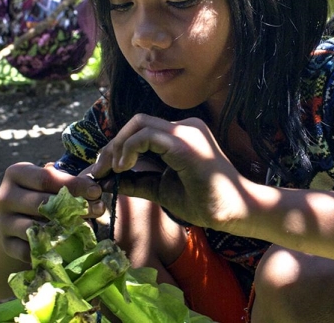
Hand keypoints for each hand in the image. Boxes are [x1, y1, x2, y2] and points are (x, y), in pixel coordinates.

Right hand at [0, 162, 104, 262]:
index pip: (46, 178)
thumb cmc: (40, 193)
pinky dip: (48, 251)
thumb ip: (68, 182)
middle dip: (74, 207)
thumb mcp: (50, 182)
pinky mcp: (6, 244)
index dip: (74, 184)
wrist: (12, 219)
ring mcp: (3, 222)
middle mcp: (5, 196)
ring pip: (34, 228)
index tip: (96, 191)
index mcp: (16, 173)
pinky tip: (67, 248)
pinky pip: (28, 250)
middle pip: (41, 203)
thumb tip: (94, 191)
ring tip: (86, 229)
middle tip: (99, 209)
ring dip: (63, 230)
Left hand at [91, 114, 251, 230]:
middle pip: (137, 122)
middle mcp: (185, 127)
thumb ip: (137, 182)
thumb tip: (106, 181)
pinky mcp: (185, 143)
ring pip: (139, 124)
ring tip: (111, 170)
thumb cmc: (204, 202)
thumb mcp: (161, 189)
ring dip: (118, 147)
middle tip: (100, 169)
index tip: (102, 171)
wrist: (234, 212)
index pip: (141, 130)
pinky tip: (125, 167)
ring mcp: (186, 132)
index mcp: (181, 136)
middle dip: (113, 144)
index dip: (117, 148)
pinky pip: (147, 135)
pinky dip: (129, 149)